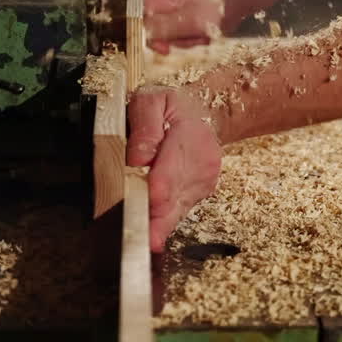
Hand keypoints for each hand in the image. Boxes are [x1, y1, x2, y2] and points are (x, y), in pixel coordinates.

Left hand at [127, 85, 222, 252]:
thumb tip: (138, 157)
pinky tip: (151, 232)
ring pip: (177, 211)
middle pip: (175, 199)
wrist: (204, 112)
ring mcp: (202, 182)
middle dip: (157, 220)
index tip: (147, 204)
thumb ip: (144, 124)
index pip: (170, 170)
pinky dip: (163, 221)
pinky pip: (178, 212)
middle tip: (146, 240)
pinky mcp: (200, 194)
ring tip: (146, 242)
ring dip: (159, 226)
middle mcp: (200, 165)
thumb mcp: (152, 100)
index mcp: (188, 137)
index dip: (157, 190)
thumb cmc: (172, 107)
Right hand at [144, 0, 229, 53]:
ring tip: (202, 35)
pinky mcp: (180, 3)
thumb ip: (164, 27)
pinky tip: (202, 32)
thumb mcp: (192, 22)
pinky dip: (188, 33)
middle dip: (173, 37)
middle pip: (153, 22)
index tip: (165, 49)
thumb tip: (142, 33)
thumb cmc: (221, 7)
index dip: (150, 34)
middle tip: (193, 39)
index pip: (140, 14)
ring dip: (183, 37)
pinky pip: (175, 25)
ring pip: (166, 27)